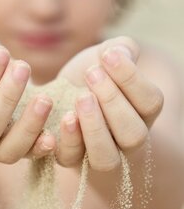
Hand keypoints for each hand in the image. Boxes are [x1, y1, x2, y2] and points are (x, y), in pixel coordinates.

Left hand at [55, 37, 163, 169]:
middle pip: (133, 134)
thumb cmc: (89, 76)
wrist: (56, 96)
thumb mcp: (105, 56)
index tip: (108, 55)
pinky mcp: (69, 159)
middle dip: (113, 102)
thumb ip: (121, 48)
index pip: (151, 103)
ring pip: (107, 157)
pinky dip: (69, 139)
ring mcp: (98, 154)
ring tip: (81, 97)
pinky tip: (65, 115)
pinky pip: (72, 159)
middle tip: (92, 74)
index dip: (132, 79)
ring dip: (95, 127)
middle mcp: (125, 140)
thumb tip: (121, 51)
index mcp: (142, 113)